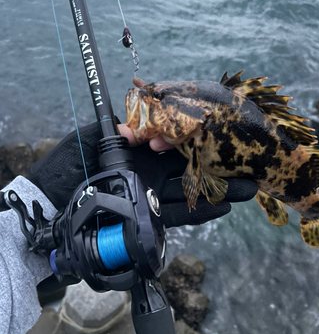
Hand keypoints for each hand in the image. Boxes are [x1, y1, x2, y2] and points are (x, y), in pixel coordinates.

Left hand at [28, 122, 256, 226]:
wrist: (52, 209)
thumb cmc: (65, 170)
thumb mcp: (87, 141)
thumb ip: (117, 129)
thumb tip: (143, 118)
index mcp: (138, 148)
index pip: (175, 139)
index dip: (200, 136)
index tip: (225, 133)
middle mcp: (149, 169)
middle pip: (191, 164)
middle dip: (221, 162)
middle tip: (251, 160)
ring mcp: (151, 192)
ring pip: (191, 188)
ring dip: (221, 187)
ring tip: (250, 186)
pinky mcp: (150, 215)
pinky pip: (179, 213)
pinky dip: (202, 210)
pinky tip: (224, 205)